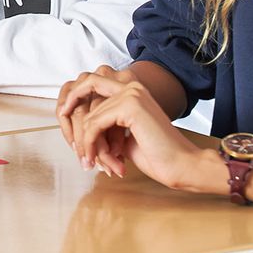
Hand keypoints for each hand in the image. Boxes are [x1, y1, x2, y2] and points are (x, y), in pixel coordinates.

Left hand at [59, 72, 203, 185]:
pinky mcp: (129, 106)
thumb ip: (102, 124)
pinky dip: (91, 144)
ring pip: (88, 116)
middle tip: (77, 149)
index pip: (90, 88)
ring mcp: (130, 93)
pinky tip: (98, 159)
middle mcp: (130, 85)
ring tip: (96, 162)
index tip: (70, 130)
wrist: (182, 166)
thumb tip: (77, 126)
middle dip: (76, 124)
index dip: (76, 107)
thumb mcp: (120, 134)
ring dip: (88, 142)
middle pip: (84, 95)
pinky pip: (94, 124)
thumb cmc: (156, 155)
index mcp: (130, 88)